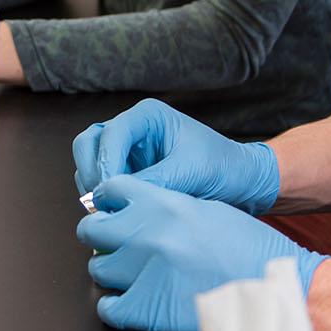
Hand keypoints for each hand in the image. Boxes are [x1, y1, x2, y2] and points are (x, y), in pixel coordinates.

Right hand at [72, 98, 279, 213]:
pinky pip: (102, 182)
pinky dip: (102, 197)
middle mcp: (132, 129)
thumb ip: (154, 180)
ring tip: (108, 211)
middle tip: (99, 202)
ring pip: (89, 162)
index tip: (108, 192)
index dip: (104, 163)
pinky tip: (115, 213)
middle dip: (90, 172)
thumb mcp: (191, 172)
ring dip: (93, 187)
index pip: (110, 134)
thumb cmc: (224, 167)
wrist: (242, 183)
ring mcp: (128, 151)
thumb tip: (117, 196)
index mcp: (147, 116)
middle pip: (88, 143)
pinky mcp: (129, 172)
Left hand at [78, 176, 324, 330]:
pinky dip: (113, 307)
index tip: (110, 210)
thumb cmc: (248, 249)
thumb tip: (135, 209)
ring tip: (129, 275)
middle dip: (101, 236)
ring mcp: (145, 271)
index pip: (110, 190)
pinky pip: (108, 307)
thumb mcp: (206, 209)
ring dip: (111, 271)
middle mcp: (148, 233)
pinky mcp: (148, 308)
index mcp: (163, 204)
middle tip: (113, 244)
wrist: (274, 288)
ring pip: (98, 267)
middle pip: (92, 229)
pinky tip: (126, 302)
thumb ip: (165, 205)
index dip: (108, 201)